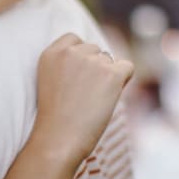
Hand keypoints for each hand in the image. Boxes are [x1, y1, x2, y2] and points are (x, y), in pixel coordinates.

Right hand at [31, 34, 133, 166]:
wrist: (59, 139)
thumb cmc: (55, 119)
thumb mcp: (52, 82)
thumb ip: (68, 65)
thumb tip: (100, 57)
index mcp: (51, 53)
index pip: (74, 39)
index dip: (80, 56)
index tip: (77, 76)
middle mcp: (71, 52)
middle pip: (94, 50)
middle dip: (94, 67)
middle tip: (85, 95)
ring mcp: (92, 61)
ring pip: (110, 60)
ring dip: (107, 77)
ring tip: (93, 101)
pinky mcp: (111, 74)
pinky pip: (127, 67)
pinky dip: (123, 80)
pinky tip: (110, 96)